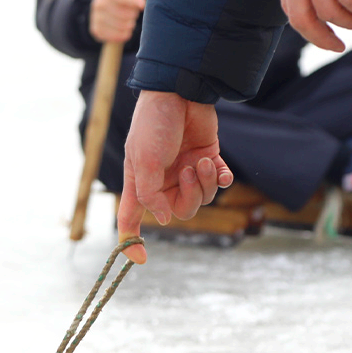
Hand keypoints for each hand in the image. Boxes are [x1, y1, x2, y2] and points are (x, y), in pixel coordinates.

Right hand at [89, 0, 146, 42]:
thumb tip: (141, 4)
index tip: (142, 6)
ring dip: (130, 25)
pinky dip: (124, 35)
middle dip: (133, 14)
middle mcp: (97, 4)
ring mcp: (95, 18)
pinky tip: (126, 30)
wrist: (104, 9)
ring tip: (129, 21)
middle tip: (133, 14)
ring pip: (121, 26)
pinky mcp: (96, 31)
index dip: (134, 2)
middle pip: (124, 13)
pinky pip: (116, 36)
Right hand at [117, 91, 232, 263]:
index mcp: (140, 182)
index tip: (139, 260)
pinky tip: (219, 170)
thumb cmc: (153, 124)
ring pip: (202, 198)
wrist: (180, 92)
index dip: (132, 241)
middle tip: (187, 172)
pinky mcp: (207, 159)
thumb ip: (150, 193)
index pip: (131, 218)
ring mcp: (185, 171)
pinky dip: (220, 179)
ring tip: (200, 160)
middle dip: (188, 196)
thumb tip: (166, 219)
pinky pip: (218, 183)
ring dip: (204, 183)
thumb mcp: (143, 161)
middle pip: (179, 211)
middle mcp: (162, 181)